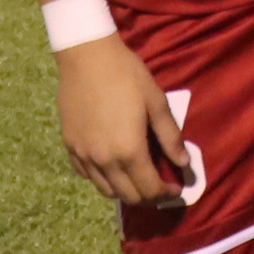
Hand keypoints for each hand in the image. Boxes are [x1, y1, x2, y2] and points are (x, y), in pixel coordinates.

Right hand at [55, 32, 191, 203]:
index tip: (176, 190)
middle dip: (148, 197)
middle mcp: (104, 160)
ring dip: (125, 191)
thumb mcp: (157, 102)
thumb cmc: (127, 75)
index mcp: (129, 150)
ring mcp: (83, 155)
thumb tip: (184, 163)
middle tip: (160, 187)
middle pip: (128, 196)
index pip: (149, 189)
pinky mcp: (69, 146)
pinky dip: (102, 179)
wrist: (86, 56)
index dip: (166, 194)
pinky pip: (87, 175)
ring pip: (105, 190)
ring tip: (138, 179)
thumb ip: (170, 137)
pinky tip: (112, 166)